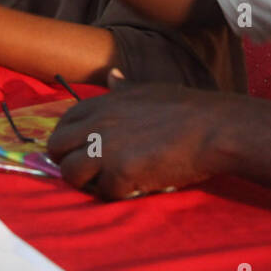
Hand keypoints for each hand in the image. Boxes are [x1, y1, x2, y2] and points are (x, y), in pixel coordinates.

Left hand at [45, 72, 236, 199]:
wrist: (214, 128)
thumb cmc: (186, 109)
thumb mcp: (148, 91)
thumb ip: (124, 88)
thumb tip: (112, 76)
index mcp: (103, 102)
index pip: (63, 123)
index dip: (69, 141)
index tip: (83, 151)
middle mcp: (98, 122)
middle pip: (56, 148)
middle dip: (69, 163)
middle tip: (94, 172)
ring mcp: (106, 146)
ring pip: (70, 174)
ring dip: (89, 183)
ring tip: (114, 181)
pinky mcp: (121, 172)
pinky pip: (105, 192)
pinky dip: (120, 194)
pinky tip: (138, 185)